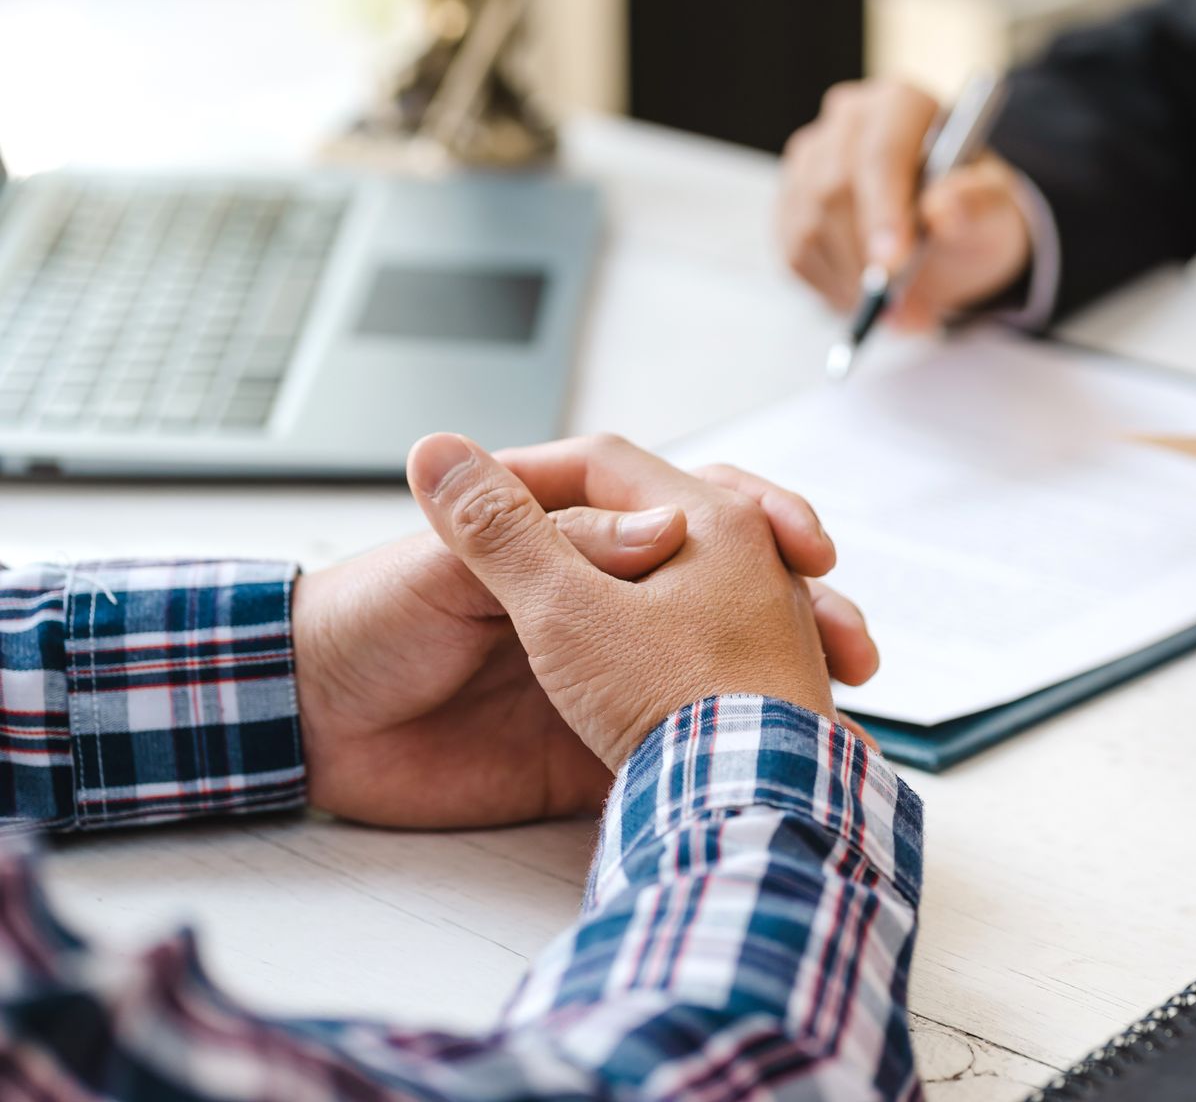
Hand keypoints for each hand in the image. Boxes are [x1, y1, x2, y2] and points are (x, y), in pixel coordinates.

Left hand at [295, 438, 877, 826]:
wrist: (308, 728)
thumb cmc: (364, 621)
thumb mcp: (452, 567)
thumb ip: (549, 543)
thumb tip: (667, 526)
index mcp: (559, 532)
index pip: (668, 498)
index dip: (739, 509)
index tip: (792, 535)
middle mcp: (594, 589)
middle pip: (719, 572)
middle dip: (795, 589)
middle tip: (842, 624)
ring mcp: (600, 662)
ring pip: (717, 647)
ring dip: (786, 658)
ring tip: (841, 679)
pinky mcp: (588, 740)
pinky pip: (673, 730)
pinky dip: (733, 738)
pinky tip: (788, 742)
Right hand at [777, 79, 1032, 328]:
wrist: (947, 235)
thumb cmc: (971, 213)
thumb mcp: (995, 211)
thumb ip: (978, 206)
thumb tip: (943, 210)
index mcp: (901, 106)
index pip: (881, 153)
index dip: (883, 212)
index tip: (894, 266)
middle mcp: (847, 122)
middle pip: (832, 191)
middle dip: (865, 262)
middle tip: (899, 312)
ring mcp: (810, 161)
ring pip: (808, 228)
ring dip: (850, 284)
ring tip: (897, 313)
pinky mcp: (790, 204)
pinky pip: (795, 255)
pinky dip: (830, 289)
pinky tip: (866, 295)